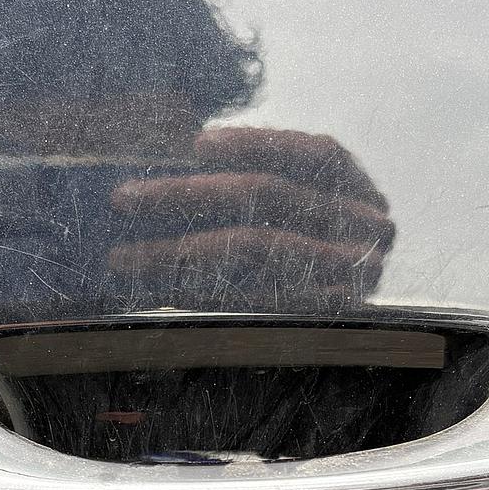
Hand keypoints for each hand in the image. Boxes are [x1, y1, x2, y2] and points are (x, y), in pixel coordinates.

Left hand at [106, 127, 394, 304]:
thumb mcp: (305, 212)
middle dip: (188, 192)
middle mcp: (367, 234)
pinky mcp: (318, 324)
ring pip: (250, 247)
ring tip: (122, 257)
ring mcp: (348, 282)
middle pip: (269, 195)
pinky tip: (154, 290)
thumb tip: (184, 148)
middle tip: (124, 198)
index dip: (257, 143)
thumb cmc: (302, 254)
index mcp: (364, 195)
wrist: (351, 347)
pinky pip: (246, 299)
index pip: (315, 154)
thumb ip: (266, 176)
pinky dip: (196, 290)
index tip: (196, 144)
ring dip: (176, 250)